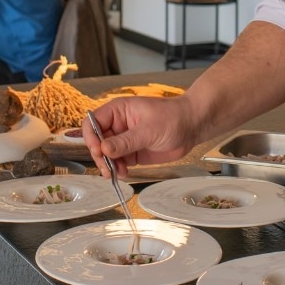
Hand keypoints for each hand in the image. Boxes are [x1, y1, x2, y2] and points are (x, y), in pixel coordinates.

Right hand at [83, 96, 198, 177]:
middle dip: (100, 155)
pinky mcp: (132, 152)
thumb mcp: (149, 129)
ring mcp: (124, 140)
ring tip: (118, 173)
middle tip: (107, 168)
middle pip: (96, 141)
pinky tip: (124, 173)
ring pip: (106, 154)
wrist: (192, 127)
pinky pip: (118, 162)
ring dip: (108, 165)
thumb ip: (126, 141)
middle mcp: (118, 125)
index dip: (91, 137)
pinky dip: (117, 169)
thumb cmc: (173, 118)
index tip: (99, 150)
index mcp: (118, 111)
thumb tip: (104, 149)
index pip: (93, 122)